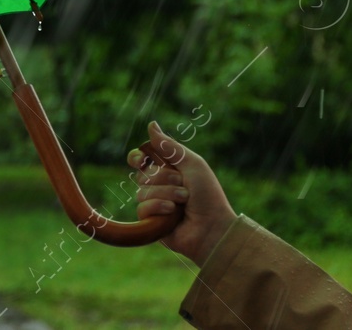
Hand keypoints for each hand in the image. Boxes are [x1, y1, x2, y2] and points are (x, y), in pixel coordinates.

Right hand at [127, 119, 235, 266]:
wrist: (214, 226)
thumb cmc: (208, 195)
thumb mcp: (192, 164)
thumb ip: (169, 146)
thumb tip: (151, 124)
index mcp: (168, 171)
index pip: (141, 160)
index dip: (137, 158)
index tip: (141, 159)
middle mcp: (158, 187)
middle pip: (143, 174)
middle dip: (164, 178)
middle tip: (184, 185)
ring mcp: (154, 205)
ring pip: (142, 191)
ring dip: (166, 194)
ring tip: (184, 202)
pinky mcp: (151, 222)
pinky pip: (142, 208)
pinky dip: (158, 207)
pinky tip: (172, 213)